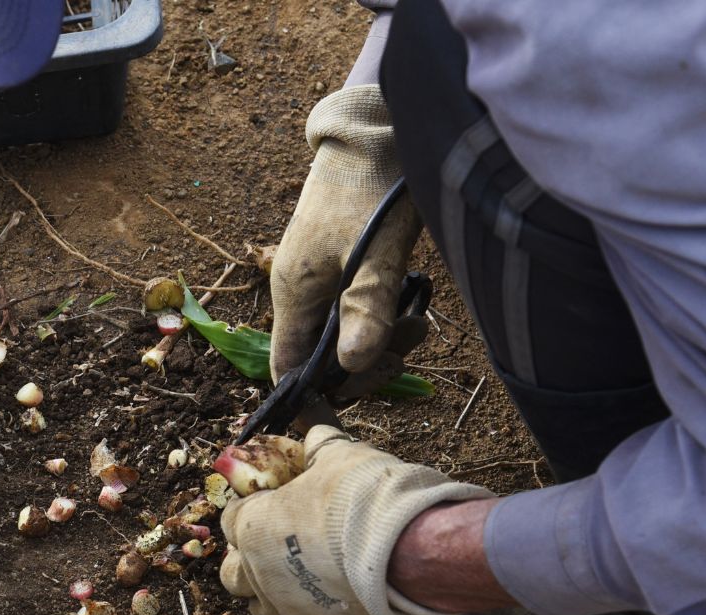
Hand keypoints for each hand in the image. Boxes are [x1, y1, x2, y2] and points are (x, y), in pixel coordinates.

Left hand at [219, 426, 494, 614]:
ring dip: (270, 593)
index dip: (249, 510)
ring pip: (258, 607)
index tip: (268, 506)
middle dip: (246, 560)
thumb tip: (315, 434)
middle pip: (231, 572)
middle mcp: (257, 569)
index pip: (231, 519)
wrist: (403, 547)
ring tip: (295, 581)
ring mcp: (283, 604)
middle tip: (272, 548)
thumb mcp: (338, 456)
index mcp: (253, 525)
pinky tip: (325, 603)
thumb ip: (318, 447)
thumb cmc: (362, 495)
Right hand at [272, 84, 425, 391]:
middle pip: (321, 358)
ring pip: (345, 336)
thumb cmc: (373, 185)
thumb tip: (354, 366)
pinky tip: (412, 302)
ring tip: (419, 322)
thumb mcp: (376, 252)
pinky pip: (357, 310)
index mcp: (293, 292)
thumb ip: (366, 309)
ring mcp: (321, 279)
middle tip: (406, 348)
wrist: (377, 128)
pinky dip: (385, 316)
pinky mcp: (342, 267)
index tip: (358, 395)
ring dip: (383, 340)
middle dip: (365, 364)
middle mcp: (300, 291)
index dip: (314, 393)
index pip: (285, 367)